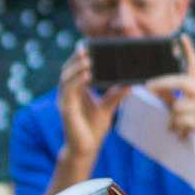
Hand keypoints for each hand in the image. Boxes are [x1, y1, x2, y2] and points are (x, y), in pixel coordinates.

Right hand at [56, 44, 127, 166]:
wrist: (86, 149)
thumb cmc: (93, 129)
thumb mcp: (107, 108)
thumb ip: (115, 95)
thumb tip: (130, 84)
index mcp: (75, 91)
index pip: (74, 70)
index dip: (78, 57)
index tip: (86, 45)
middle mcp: (67, 93)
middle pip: (67, 70)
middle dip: (75, 58)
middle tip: (84, 47)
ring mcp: (64, 101)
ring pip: (66, 78)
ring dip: (76, 67)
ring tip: (87, 59)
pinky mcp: (65, 110)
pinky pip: (69, 91)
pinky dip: (77, 81)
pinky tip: (87, 75)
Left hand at [146, 34, 194, 143]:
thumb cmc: (190, 125)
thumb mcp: (176, 107)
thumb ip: (167, 95)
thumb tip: (150, 85)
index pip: (194, 66)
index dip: (189, 51)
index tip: (182, 37)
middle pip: (182, 81)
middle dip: (163, 83)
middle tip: (148, 86)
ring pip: (178, 106)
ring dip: (172, 118)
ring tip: (176, 127)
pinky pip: (183, 121)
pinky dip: (178, 129)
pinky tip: (182, 134)